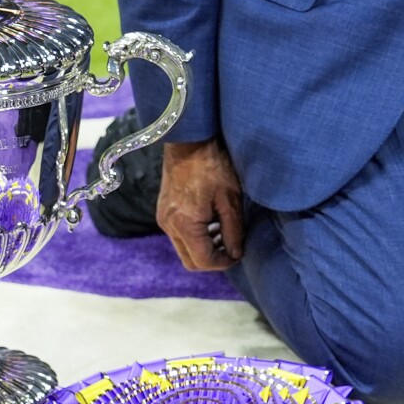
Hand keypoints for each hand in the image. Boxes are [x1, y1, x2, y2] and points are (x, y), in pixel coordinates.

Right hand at [156, 139, 244, 270]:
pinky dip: (196, 237)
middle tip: (232, 248)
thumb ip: (233, 231)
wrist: (189, 140)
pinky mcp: (163, 212)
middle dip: (213, 260)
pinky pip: (179, 235)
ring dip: (204, 248)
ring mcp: (163, 219)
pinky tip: (212, 223)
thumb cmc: (213, 165)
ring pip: (184, 250)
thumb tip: (235, 254)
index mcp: (185, 224)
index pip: (204, 261)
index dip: (224, 263)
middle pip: (190, 262)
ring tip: (225, 234)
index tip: (239, 253)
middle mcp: (169, 225)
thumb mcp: (230, 200)